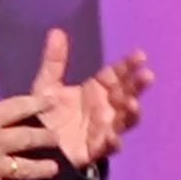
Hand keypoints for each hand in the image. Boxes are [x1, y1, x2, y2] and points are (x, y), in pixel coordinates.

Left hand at [28, 28, 152, 167]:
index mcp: (96, 90)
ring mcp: (103, 129)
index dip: (128, 65)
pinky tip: (113, 137)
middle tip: (147, 75)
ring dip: (132, 112)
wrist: (34, 145)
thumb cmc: (46, 114)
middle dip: (138, 85)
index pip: (117, 74)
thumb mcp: (47, 85)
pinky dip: (113, 142)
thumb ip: (53, 62)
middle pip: (126, 94)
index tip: (140, 55)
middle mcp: (105, 108)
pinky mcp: (95, 149)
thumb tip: (56, 31)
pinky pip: (109, 147)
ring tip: (133, 104)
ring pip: (125, 120)